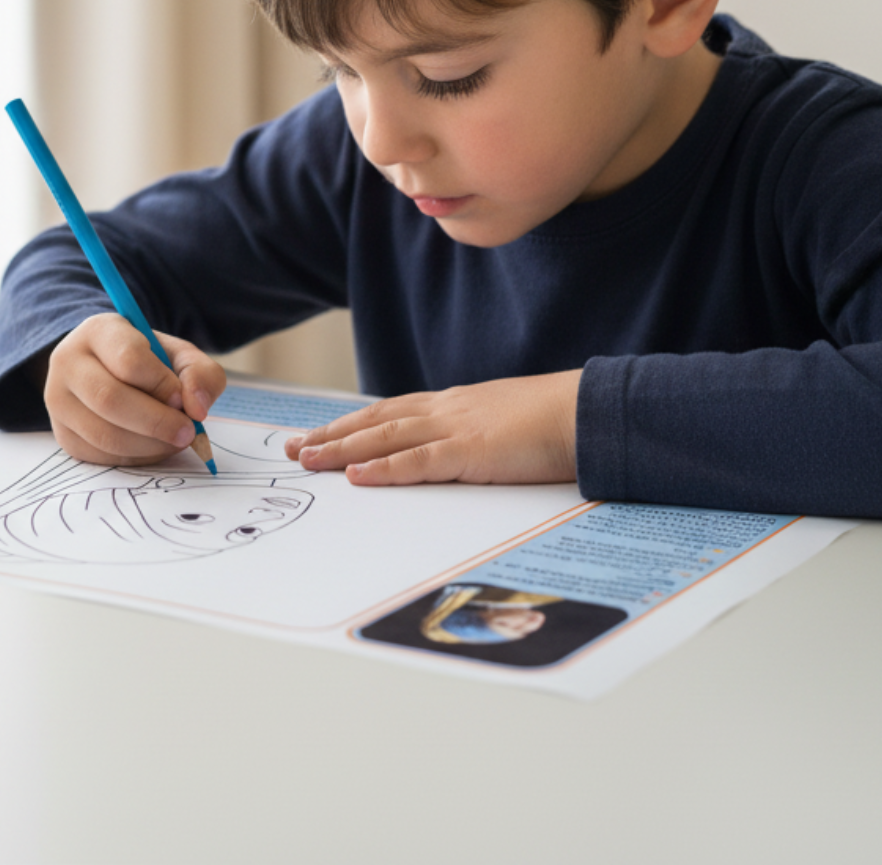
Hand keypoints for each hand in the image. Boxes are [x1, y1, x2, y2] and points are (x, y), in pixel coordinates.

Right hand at [41, 313, 226, 465]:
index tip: (183, 399)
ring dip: (149, 445)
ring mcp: (58, 401)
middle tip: (188, 432)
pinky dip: (136, 458)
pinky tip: (154, 446)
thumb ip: (200, 374)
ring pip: (104, 434)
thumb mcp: (180, 355)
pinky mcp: (63, 435)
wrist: (110, 371)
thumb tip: (197, 409)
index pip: (128, 359)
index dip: (161, 384)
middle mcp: (68, 363)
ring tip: (175, 439)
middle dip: (157, 422)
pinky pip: (100, 455)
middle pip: (110, 399)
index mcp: (99, 331)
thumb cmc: (151, 361)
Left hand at [283, 369, 581, 485]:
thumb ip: (478, 436)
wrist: (587, 410)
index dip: (352, 423)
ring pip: (385, 437)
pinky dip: (383, 469)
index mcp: (456, 405)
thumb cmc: (556, 420)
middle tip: (294, 446)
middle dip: (332, 434)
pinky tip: (355, 477)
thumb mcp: (506, 425)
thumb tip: (464, 453)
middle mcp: (447, 410)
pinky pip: (418, 461)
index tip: (320, 433)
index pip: (391, 412)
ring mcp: (457, 429)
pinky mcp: (471, 452)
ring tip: (307, 459)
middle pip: (377, 421)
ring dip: (341, 449)